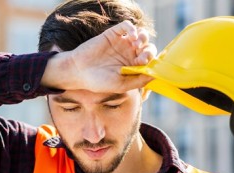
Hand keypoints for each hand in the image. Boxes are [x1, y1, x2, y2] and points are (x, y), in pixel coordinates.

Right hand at [41, 20, 156, 92]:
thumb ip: (138, 80)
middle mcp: (129, 54)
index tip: (143, 64)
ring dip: (143, 38)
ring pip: (141, 35)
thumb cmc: (98, 81)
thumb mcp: (120, 85)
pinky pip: (127, 26)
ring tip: (136, 44)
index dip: (151, 61)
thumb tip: (155, 75)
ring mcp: (122, 43)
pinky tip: (131, 36)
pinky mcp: (113, 34)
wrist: (78, 71)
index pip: (150, 61)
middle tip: (141, 56)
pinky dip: (132, 28)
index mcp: (132, 67)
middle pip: (148, 47)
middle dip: (149, 51)